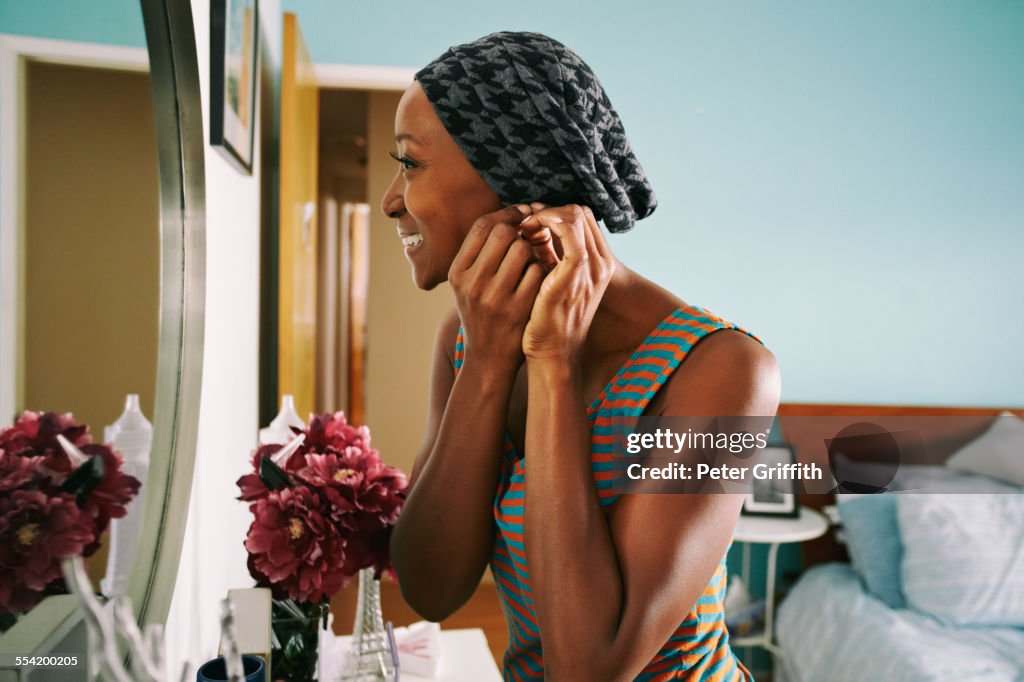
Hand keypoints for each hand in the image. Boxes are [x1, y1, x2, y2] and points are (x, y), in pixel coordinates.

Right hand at [448, 205, 545, 375]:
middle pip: (503, 233)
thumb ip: (481, 253)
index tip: (522, 213)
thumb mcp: (468, 285)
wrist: (488, 360)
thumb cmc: (482, 314)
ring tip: (531, 262)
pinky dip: (542, 272)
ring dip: (533, 251)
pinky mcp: (518, 309)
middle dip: (520, 232)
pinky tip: (539, 281)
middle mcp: (472, 283)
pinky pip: (538, 272)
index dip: (505, 213)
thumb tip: (509, 215)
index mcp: (457, 273)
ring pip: (523, 249)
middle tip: (528, 240)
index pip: (482, 226)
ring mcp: (495, 297)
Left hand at [520, 205, 615, 362]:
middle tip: (524, 219)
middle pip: (580, 213)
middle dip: (549, 210)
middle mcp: (600, 264)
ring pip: (575, 216)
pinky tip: (528, 230)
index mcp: (599, 265)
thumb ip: (551, 258)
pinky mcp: (575, 274)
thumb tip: (532, 232)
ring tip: (524, 224)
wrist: (553, 355)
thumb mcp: (555, 284)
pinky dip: (548, 223)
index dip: (556, 212)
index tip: (531, 220)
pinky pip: (569, 233)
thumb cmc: (548, 322)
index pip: (583, 218)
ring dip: (546, 213)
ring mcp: (590, 268)